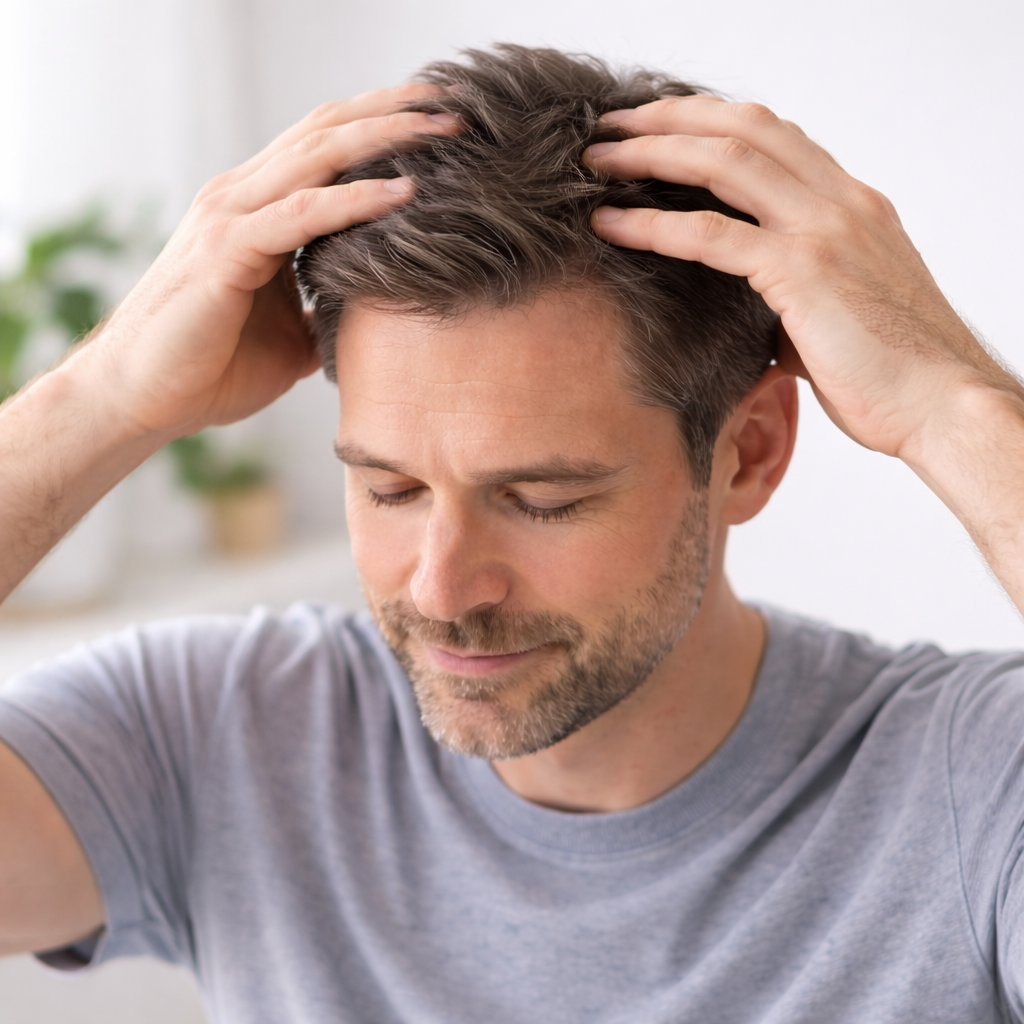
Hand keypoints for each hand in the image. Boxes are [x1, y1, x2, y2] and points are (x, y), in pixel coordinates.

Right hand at [84, 85, 458, 439]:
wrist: (143, 398)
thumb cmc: (210, 366)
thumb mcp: (292, 334)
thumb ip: (326, 308)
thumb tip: (371, 316)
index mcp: (256, 208)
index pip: (324, 145)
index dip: (381, 126)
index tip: (440, 124)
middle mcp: (241, 197)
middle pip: (327, 131)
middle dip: (395, 112)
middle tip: (457, 105)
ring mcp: (229, 217)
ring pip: (317, 155)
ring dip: (387, 138)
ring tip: (446, 129)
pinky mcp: (225, 251)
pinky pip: (301, 214)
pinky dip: (355, 201)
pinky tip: (404, 193)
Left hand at [583, 96, 1017, 462]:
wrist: (940, 406)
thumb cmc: (890, 372)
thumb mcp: (836, 309)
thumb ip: (790, 284)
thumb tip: (742, 296)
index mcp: (851, 204)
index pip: (772, 135)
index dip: (707, 121)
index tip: (655, 128)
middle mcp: (840, 201)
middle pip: (741, 127)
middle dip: (667, 119)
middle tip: (609, 129)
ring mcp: (824, 229)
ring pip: (724, 161)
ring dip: (651, 154)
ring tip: (595, 162)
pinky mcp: (804, 271)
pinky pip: (712, 234)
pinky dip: (653, 224)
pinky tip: (609, 225)